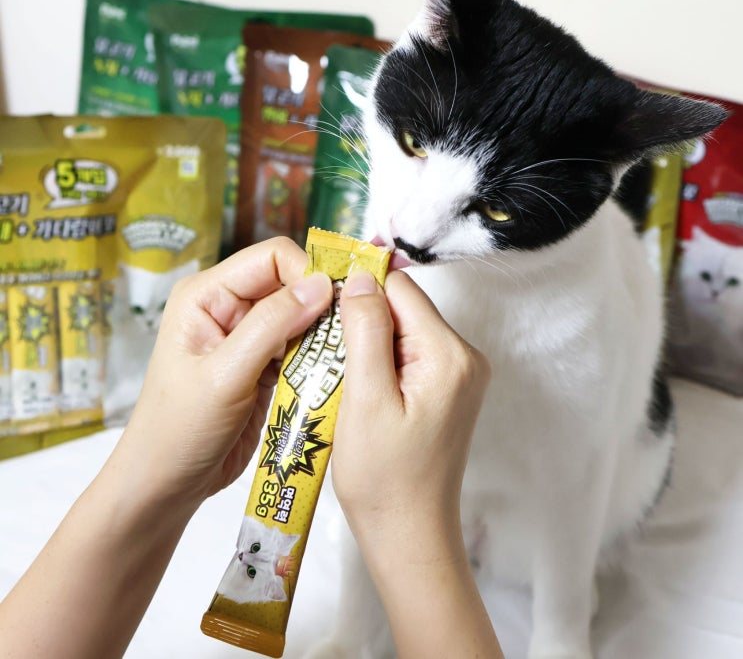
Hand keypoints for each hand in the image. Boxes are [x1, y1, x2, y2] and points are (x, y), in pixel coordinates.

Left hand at [112, 237, 332, 511]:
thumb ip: (271, 326)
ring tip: (340, 358)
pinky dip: (319, 359)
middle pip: (291, 284)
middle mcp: (229, 308)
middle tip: (348, 334)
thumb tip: (322, 285)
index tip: (336, 305)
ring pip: (302, 317)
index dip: (307, 273)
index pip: (271, 258)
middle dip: (321, 305)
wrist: (167, 484)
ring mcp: (249, 338)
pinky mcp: (265, 366)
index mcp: (207, 295)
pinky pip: (302, 348)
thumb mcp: (225, 375)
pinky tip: (329, 375)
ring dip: (323, 335)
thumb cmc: (178, 431)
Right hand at [332, 269, 490, 549]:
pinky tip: (360, 388)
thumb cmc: (384, 478)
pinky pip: (409, 354)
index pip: (400, 289)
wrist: (409, 534)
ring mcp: (460, 374)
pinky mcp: (448, 389)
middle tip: (326, 352)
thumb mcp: (365, 399)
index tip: (321, 306)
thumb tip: (361, 277)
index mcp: (449, 354)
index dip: (359, 290)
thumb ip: (365, 331)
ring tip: (341, 377)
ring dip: (367, 342)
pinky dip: (380, 361)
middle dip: (362, 320)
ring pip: (403, 330)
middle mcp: (465, 356)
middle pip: (403, 308)